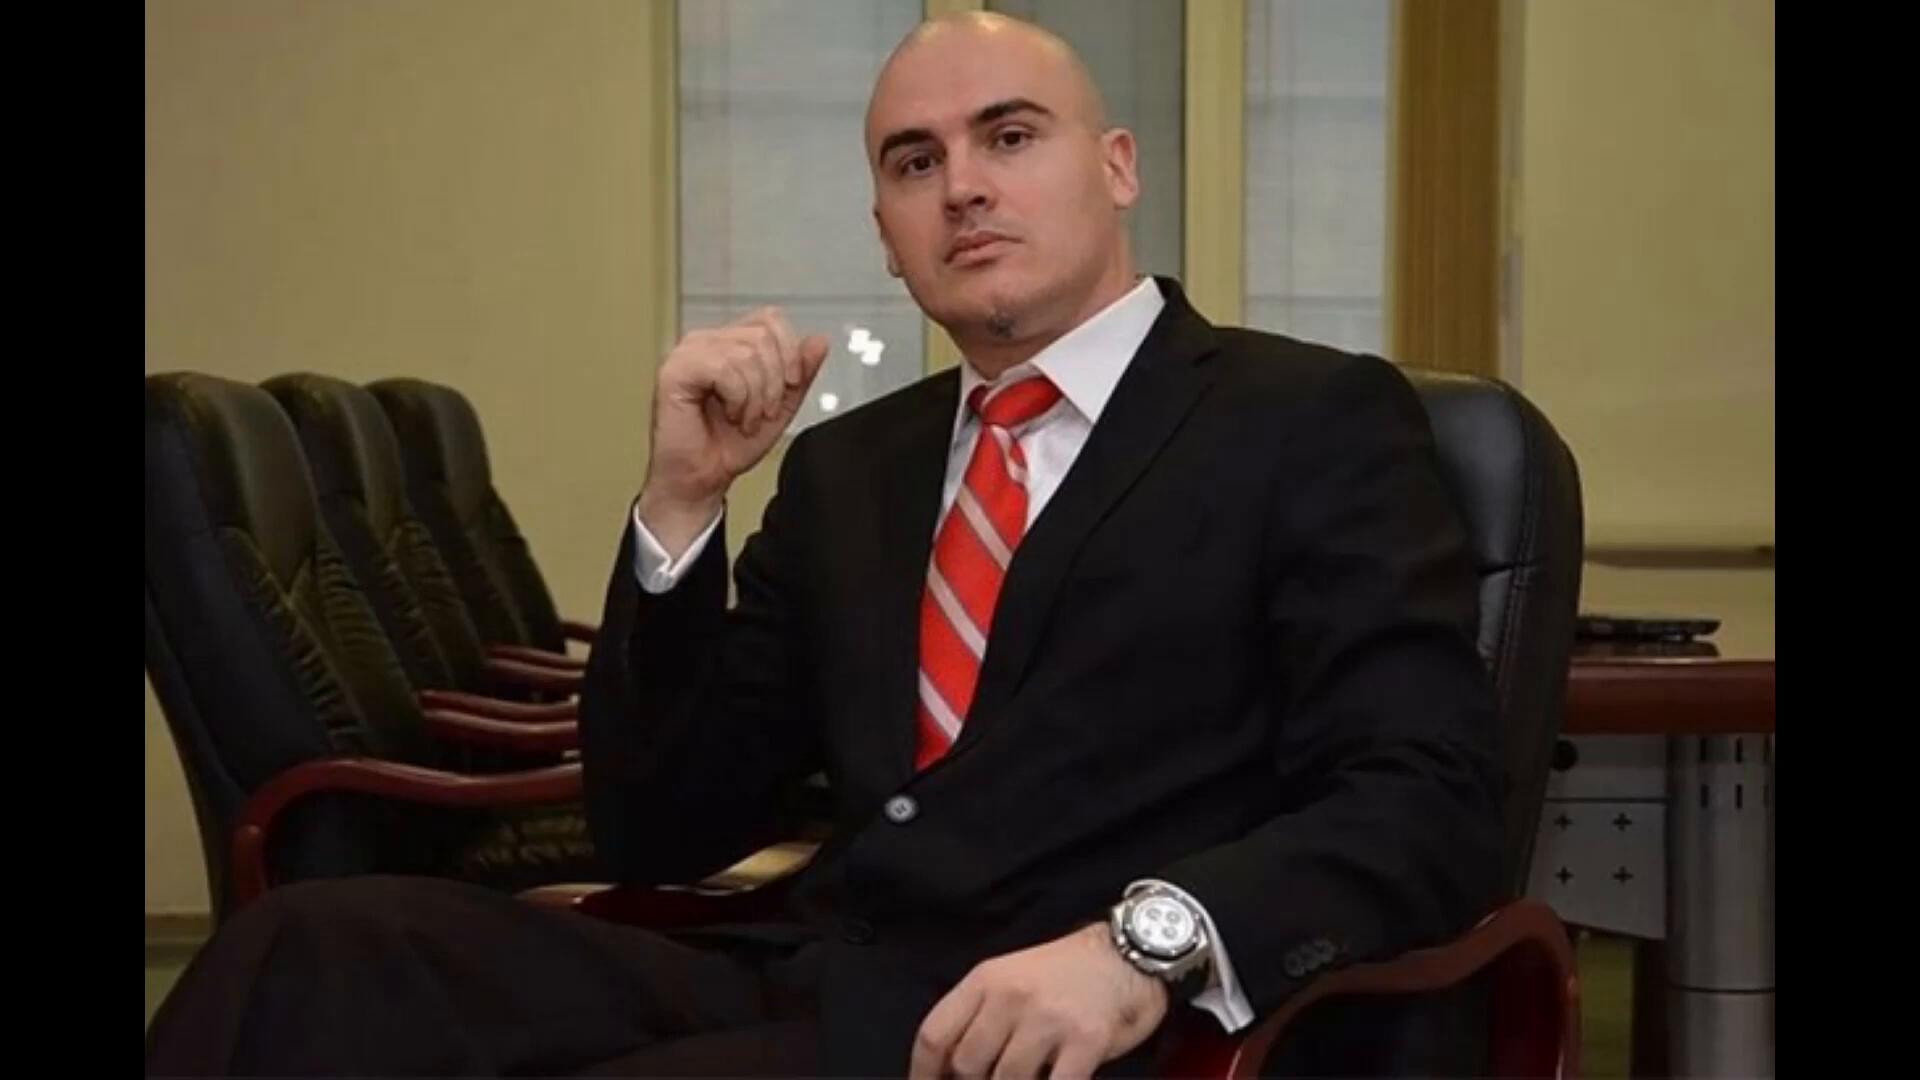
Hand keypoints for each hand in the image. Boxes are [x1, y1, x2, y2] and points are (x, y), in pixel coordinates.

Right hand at [638, 307, 829, 554]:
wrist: (701, 478)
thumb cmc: (729, 445)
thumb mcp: (780, 407)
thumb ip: (800, 374)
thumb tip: (818, 341)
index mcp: (729, 344)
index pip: (770, 320)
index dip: (790, 350)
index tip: (790, 385)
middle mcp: (706, 342)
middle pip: (762, 336)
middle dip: (773, 382)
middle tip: (760, 412)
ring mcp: (688, 353)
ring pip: (746, 353)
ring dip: (754, 397)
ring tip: (742, 418)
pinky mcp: (675, 370)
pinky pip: (724, 368)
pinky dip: (737, 398)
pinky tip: (728, 414)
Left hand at [909, 922, 1168, 1079]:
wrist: (1129, 952)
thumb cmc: (1066, 973)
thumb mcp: (1011, 978)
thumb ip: (979, 1016)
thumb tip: (948, 1070)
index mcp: (986, 980)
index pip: (935, 1036)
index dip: (922, 1075)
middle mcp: (1012, 997)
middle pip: (966, 1066)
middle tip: (992, 1079)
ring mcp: (1049, 1019)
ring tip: (1030, 1075)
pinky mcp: (1086, 1040)